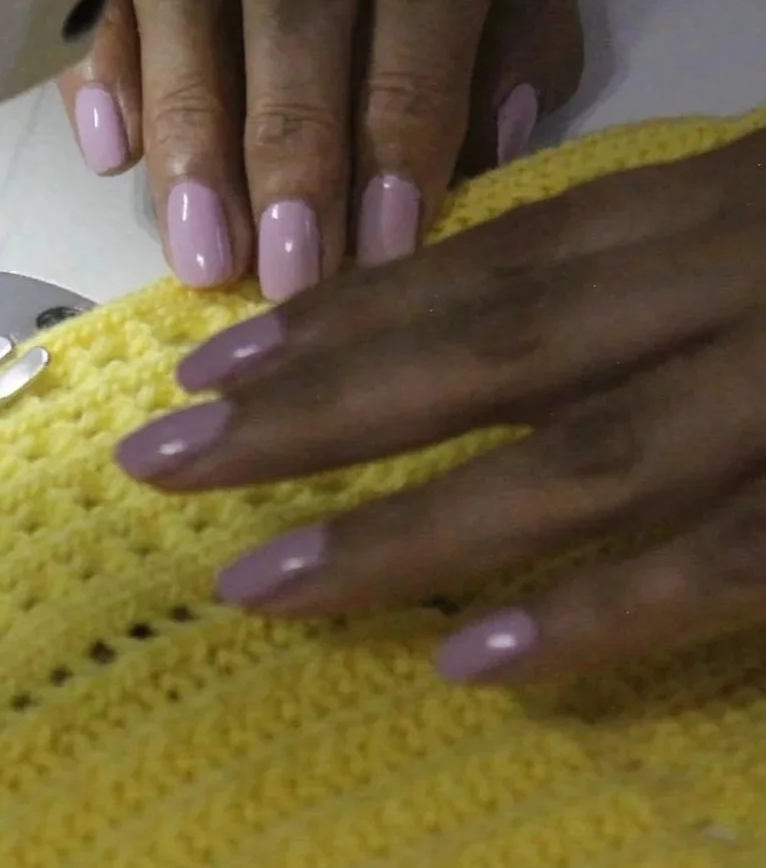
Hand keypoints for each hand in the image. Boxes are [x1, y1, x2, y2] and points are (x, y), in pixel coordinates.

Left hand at [114, 129, 765, 683]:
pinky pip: (717, 565)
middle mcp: (730, 285)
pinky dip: (592, 616)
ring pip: (578, 464)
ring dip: (407, 529)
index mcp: (707, 206)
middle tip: (159, 462)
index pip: (499, 260)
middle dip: (315, 409)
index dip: (346, 313)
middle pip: (493, 349)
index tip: (208, 367)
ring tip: (255, 586)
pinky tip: (466, 661)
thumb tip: (500, 319)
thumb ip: (658, 253)